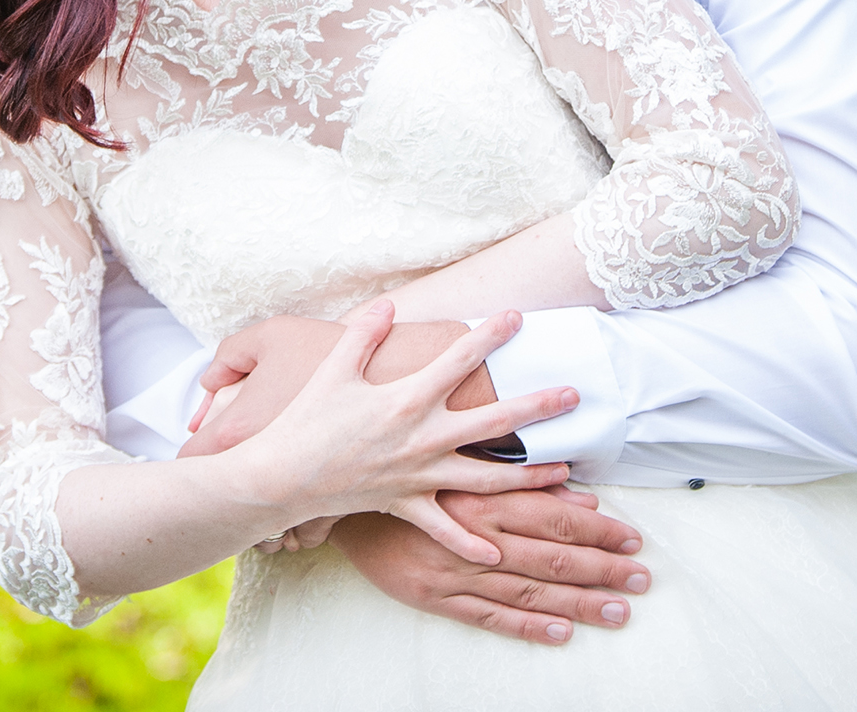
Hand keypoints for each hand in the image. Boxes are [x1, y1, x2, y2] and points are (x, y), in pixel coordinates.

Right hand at [226, 302, 575, 560]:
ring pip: (487, 478)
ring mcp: (419, 475)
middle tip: (574, 394)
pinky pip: (445, 527)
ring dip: (529, 474)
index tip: (519, 316)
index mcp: (406, 399)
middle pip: (494, 422)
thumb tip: (386, 305)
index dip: (490, 335)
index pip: (458, 360)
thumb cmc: (305, 420)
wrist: (282, 477)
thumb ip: (362, 334)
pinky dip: (470, 541)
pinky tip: (499, 551)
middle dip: (537, 407)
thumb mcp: (333, 369)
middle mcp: (422, 438)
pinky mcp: (407, 504)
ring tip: (565, 469)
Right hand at [329, 488, 651, 644]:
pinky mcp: (437, 597)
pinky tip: (561, 632)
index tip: (633, 539)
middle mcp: (477, 538)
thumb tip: (576, 493)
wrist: (343, 502)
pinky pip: (488, 617)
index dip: (598, 531)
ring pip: (528, 592)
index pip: (554, 518)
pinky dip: (527, 627)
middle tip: (641, 579)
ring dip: (578, 603)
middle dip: (601, 570)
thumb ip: (520, 480)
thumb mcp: (461, 464)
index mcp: (484, 499)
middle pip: (550, 559)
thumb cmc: (408, 474)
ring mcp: (458, 573)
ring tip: (619, 611)